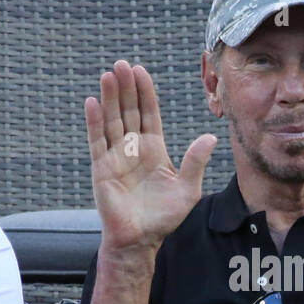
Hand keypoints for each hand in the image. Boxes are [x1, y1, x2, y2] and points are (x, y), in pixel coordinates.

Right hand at [85, 60, 216, 251]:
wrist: (141, 240)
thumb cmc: (164, 217)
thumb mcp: (187, 189)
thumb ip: (196, 162)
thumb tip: (210, 137)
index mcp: (154, 149)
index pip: (148, 114)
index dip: (145, 93)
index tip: (141, 71)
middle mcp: (133, 148)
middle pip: (128, 111)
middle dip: (126, 88)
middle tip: (122, 64)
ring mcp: (116, 157)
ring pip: (112, 121)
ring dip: (110, 98)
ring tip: (108, 75)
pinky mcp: (102, 169)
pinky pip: (97, 141)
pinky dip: (95, 122)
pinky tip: (93, 102)